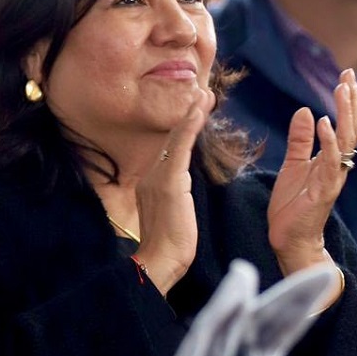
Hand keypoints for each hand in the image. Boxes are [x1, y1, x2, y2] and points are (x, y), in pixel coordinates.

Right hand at [135, 90, 213, 295]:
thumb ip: (175, 199)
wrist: (159, 262)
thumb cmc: (170, 248)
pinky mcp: (167, 182)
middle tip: (203, 93)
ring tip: (205, 95)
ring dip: (192, 115)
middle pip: (172, 140)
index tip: (196, 113)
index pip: (171, 152)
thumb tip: (181, 189)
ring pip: (176, 139)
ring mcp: (157, 178)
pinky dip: (189, 128)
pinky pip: (180, 148)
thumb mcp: (174, 216)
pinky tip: (198, 111)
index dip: (184, 131)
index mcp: (152, 184)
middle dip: (188, 116)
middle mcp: (151, 176)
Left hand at [267, 68, 356, 276]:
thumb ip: (299, 140)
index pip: (348, 125)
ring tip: (342, 89)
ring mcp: (333, 177)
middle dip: (352, 100)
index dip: (349, 101)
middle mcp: (338, 166)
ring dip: (346, 114)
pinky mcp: (324, 190)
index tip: (346, 77)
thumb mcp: (292, 165)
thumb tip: (304, 110)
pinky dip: (329, 141)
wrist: (289, 239)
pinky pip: (330, 162)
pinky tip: (324, 122)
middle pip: (353, 128)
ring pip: (347, 141)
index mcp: (332, 159)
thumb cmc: (293, 206)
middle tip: (349, 75)